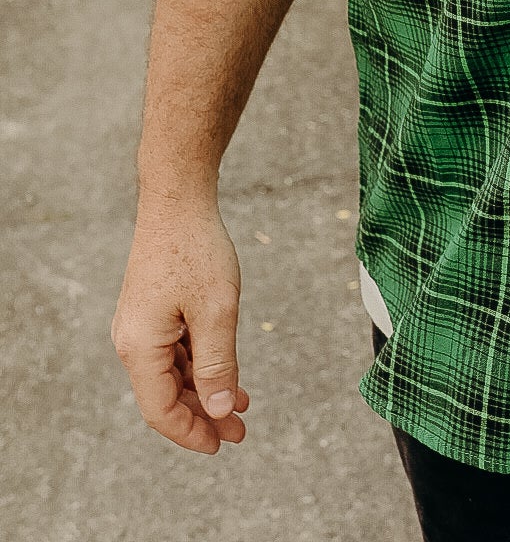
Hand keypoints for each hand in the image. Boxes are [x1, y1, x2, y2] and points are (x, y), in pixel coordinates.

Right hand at [112, 199, 249, 453]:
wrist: (177, 199)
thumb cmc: (196, 249)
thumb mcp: (217, 310)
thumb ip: (218, 364)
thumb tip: (221, 411)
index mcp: (140, 347)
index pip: (161, 411)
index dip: (192, 433)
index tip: (223, 445)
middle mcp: (132, 341)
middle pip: (165, 396)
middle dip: (204, 416)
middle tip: (240, 431)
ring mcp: (140, 326)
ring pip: (171, 375)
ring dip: (205, 391)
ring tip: (241, 406)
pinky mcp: (151, 311)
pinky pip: (173, 351)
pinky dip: (200, 366)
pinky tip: (227, 372)